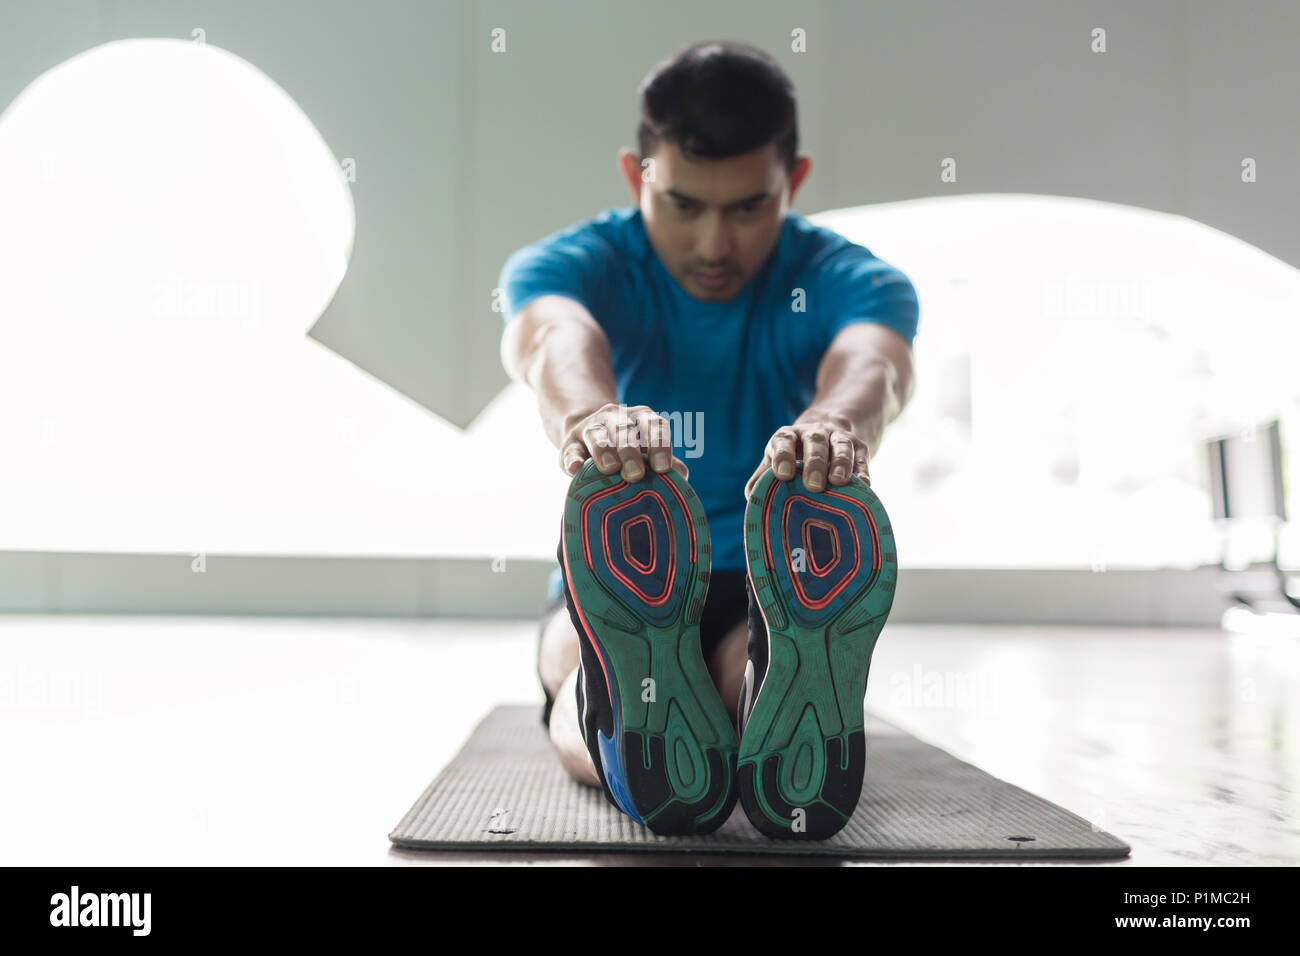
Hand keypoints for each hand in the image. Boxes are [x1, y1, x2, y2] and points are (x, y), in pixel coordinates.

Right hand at [559, 403, 689, 481]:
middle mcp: (617, 417)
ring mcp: (592, 427)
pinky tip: (575, 468)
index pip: (654, 426)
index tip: (662, 468)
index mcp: (642, 418)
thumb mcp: (646, 451)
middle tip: (635, 475)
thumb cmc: (628, 450)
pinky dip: (572, 459)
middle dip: (631, 451)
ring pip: (597, 435)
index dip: (659, 445)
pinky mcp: (570, 442)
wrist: (589, 437)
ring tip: (610, 469)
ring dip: (604, 451)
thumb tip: (682, 476)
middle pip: (625, 430)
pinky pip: (571, 449)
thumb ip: (664, 462)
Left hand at [744, 420, 869, 496]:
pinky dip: (862, 470)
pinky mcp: (860, 446)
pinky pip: (862, 457)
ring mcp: (838, 438)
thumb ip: (763, 477)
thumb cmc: (795, 455)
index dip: (783, 455)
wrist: (829, 429)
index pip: (784, 440)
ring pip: (841, 445)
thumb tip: (751, 497)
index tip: (782, 474)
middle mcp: (814, 433)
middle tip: (812, 485)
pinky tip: (863, 485)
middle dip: (814, 462)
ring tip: (838, 481)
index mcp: (789, 436)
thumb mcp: (777, 459)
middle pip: (815, 442)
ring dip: (841, 462)